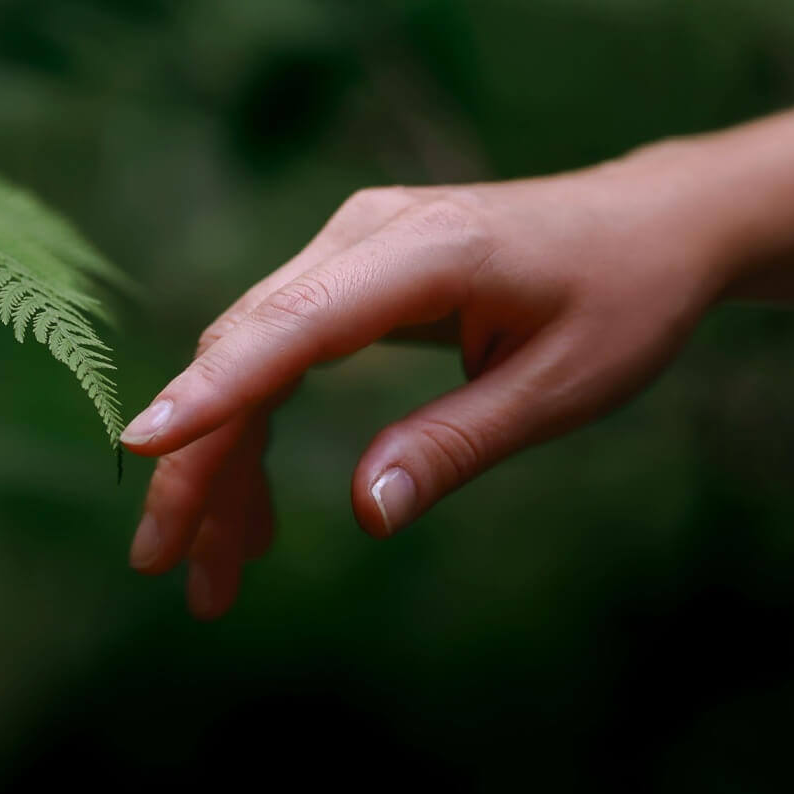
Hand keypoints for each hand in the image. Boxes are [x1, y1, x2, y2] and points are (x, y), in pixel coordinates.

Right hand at [120, 154, 729, 618]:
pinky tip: (253, 511)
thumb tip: (366, 513)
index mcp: (428, 252)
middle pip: (245, 347)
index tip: (142, 447)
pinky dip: (255, 429)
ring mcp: (351, 245)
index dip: (214, 390)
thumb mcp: (562, 388)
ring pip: (248, 356)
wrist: (651, 223)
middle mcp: (367, 233)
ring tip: (212, 570)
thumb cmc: (623, 300)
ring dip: (219, 460)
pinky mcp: (351, 270)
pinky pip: (277, 351)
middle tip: (167, 567)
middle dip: (197, 462)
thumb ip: (457, 443)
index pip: (293, 323)